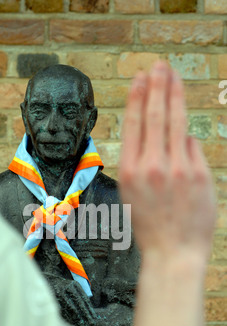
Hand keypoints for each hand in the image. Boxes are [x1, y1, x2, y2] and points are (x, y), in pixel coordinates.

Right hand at [119, 61, 215, 260]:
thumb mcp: (131, 196)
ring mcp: (178, 169)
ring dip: (175, 95)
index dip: (139, 97)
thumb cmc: (150, 227)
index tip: (142, 78)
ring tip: (173, 76)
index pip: (135, 124)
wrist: (172, 253)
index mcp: (130, 171)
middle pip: (156, 115)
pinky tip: (183, 136)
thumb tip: (161, 139)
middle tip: (160, 66)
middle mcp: (152, 166)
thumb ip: (141, 165)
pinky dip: (187, 141)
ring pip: (176, 122)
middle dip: (158, 86)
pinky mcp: (199, 175)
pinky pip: (192, 147)